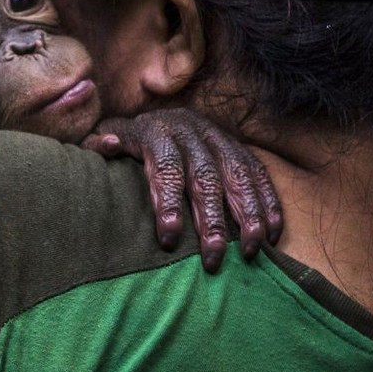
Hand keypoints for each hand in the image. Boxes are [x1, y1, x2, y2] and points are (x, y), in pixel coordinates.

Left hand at [83, 108, 282, 272]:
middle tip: (212, 259)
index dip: (168, 204)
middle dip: (211, 221)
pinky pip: (258, 173)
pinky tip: (272, 234)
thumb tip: (105, 144)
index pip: (165, 169)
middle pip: (206, 177)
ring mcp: (218, 137)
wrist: (155, 112)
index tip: (169, 241)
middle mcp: (191, 131)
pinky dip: (268, 203)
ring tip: (250, 251)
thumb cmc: (127, 139)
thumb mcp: (108, 136)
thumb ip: (100, 143)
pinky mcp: (238, 146)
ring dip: (248, 215)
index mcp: (156, 131)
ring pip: (238, 176)